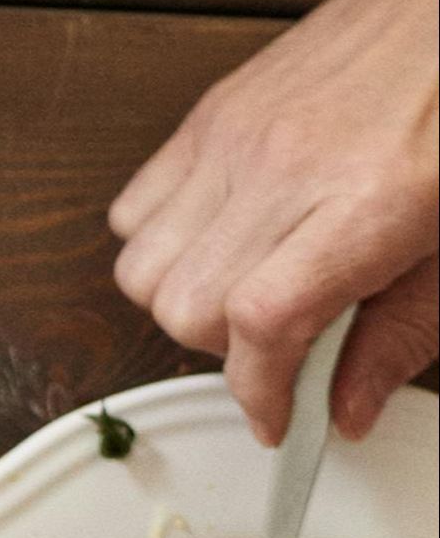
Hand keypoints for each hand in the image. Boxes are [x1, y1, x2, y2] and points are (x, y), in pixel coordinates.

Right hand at [110, 0, 438, 440]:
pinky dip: (161, 246)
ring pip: (142, 269)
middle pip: (187, 307)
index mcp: (368, 203)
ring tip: (250, 288)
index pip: (262, 322)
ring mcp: (233, 138)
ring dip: (186, 300)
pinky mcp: (207, 118)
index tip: (281, 419)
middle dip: (228, 350)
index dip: (262, 392)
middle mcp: (285, 169)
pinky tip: (224, 240)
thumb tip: (348, 407)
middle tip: (286, 341)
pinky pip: (130, 212)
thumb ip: (406, 332)